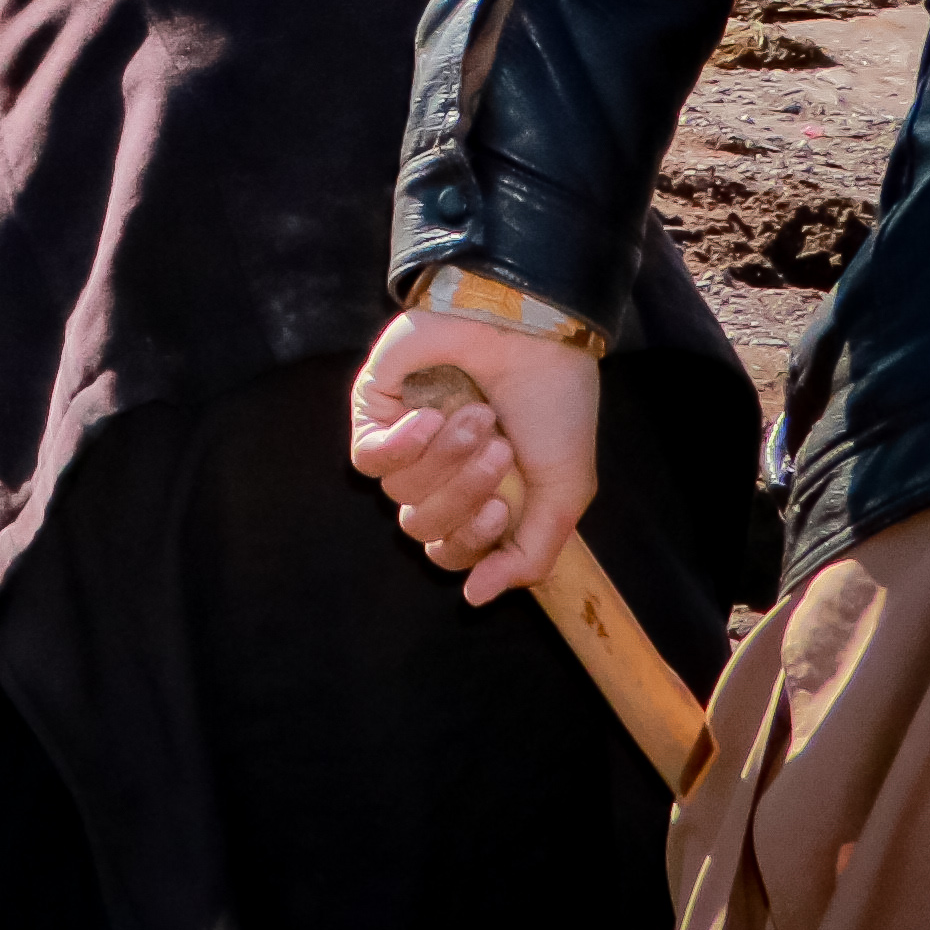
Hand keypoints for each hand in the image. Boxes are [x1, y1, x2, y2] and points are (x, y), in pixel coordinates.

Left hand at [349, 304, 604, 609]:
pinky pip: (365, 458)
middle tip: (500, 450)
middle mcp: (439, 473)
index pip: (450, 551)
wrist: (534, 333)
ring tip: (480, 417)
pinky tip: (429, 419)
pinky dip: (400, 446)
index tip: (501, 511)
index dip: (470, 543)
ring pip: (398, 493)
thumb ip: (528, 554)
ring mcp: (404, 440)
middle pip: (421, 527)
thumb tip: (475, 596)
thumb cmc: (553, 404)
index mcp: (482, 494)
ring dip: (447, 458)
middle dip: (464, 492)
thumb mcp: (563, 492)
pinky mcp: (374, 407)